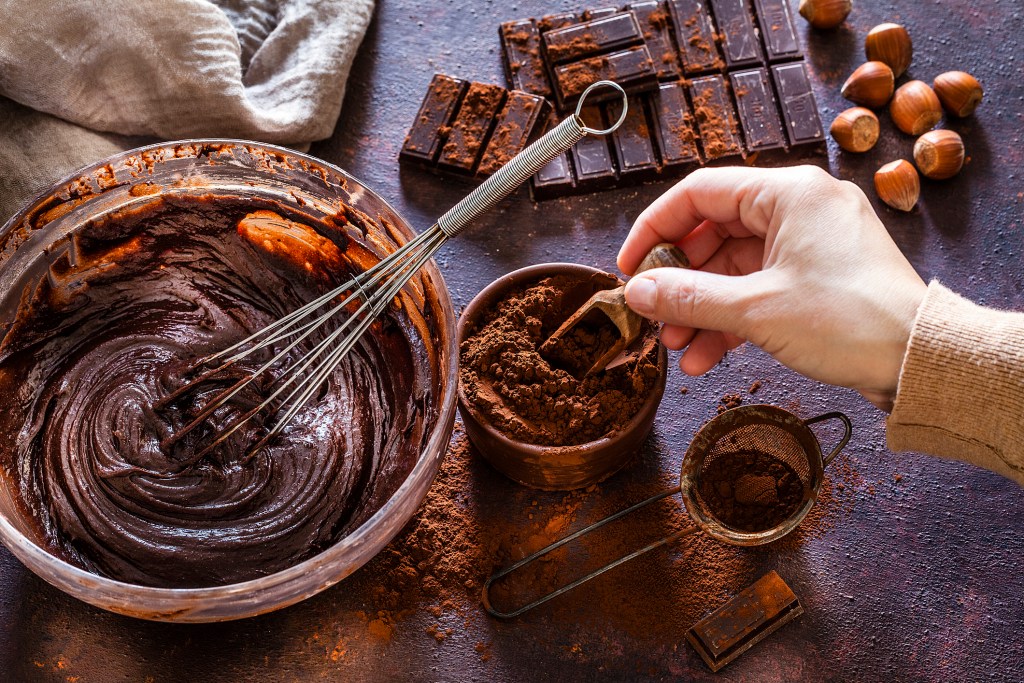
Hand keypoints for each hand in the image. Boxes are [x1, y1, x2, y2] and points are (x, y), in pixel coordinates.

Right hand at [618, 166, 926, 410]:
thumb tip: (637, 292)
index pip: (699, 193)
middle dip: (679, 281)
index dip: (654, 229)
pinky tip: (706, 355)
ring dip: (701, 307)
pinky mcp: (818, 275)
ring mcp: (811, 242)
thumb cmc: (851, 320)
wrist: (919, 359)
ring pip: (734, 267)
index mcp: (788, 193)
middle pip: (714, 233)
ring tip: (677, 347)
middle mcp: (799, 208)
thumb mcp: (755, 309)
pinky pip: (759, 287)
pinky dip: (731, 318)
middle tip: (653, 316)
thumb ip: (687, 297)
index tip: (630, 267)